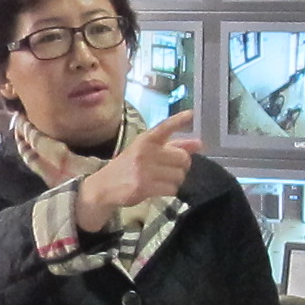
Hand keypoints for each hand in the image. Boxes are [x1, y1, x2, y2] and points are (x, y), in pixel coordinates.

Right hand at [75, 110, 196, 232]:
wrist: (105, 186)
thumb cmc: (129, 166)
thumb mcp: (147, 151)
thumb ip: (174, 146)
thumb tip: (200, 143)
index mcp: (146, 139)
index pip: (164, 127)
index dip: (178, 120)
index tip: (190, 114)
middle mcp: (145, 151)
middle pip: (183, 158)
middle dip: (181, 166)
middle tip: (170, 169)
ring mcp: (144, 169)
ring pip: (179, 176)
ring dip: (174, 180)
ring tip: (161, 180)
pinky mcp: (144, 186)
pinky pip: (172, 189)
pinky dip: (169, 190)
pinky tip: (157, 189)